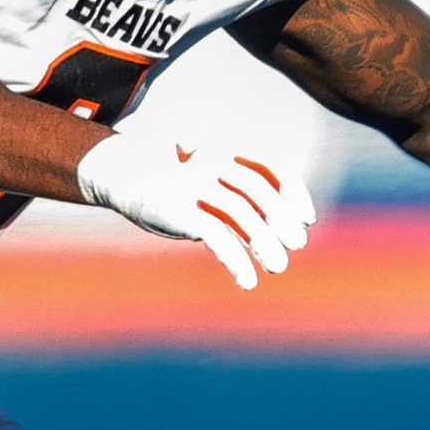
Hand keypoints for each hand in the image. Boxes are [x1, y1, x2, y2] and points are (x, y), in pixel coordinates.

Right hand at [75, 129, 314, 288]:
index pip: (269, 166)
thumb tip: (281, 229)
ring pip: (241, 213)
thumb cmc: (175, 182)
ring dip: (264, 243)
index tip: (306, 219)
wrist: (122, 174)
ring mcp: (192, 183)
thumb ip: (240, 197)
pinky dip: (236, 260)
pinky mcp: (177, 209)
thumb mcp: (209, 183)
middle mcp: (210, 160)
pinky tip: (247, 281)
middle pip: (257, 190)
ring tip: (278, 267)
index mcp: (224, 149)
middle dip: (281, 219)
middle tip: (296, 245)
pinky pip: (216, 236)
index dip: (292, 191)